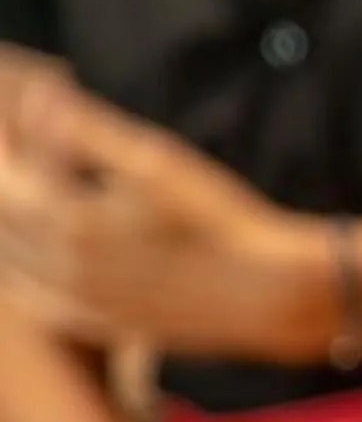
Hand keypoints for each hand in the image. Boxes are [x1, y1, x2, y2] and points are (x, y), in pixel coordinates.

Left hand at [0, 64, 328, 357]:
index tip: (13, 117)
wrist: (273, 293)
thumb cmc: (222, 219)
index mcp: (71, 222)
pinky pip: (34, 300)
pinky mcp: (104, 325)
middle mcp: (63, 268)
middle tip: (19, 147)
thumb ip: (89, 130)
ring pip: (9, 260)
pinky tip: (31, 255)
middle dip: (4, 176)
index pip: (2, 174)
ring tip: (22, 190)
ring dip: (6, 223)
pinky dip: (17, 272)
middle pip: (1, 217)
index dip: (2, 141)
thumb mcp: (157, 161)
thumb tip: (41, 96)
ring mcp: (81, 303)